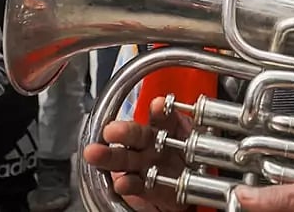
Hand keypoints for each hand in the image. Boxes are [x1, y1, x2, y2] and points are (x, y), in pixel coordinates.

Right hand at [81, 96, 190, 211]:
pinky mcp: (144, 187)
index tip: (159, 105)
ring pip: (125, 158)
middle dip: (123, 132)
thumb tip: (189, 111)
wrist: (194, 183)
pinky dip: (127, 185)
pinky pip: (134, 185)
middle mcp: (152, 143)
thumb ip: (192, 124)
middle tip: (111, 131)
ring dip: (110, 157)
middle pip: (135, 135)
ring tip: (95, 154)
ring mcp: (145, 164)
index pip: (163, 115)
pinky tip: (121, 183)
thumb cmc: (192, 153)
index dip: (160, 110)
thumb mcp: (197, 135)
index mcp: (167, 125)